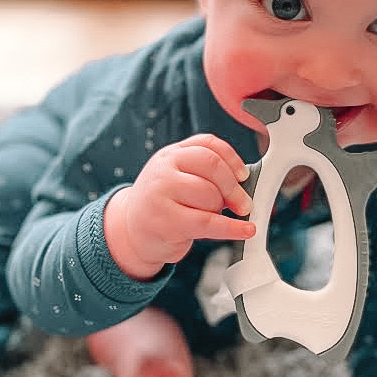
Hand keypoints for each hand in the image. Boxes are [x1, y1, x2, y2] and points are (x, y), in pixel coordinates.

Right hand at [104, 134, 254, 279]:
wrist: (131, 233)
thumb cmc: (162, 205)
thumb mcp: (176, 178)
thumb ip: (203, 172)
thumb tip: (243, 182)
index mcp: (170, 154)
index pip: (207, 144)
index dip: (232, 158)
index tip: (244, 175)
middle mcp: (163, 169)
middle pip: (212, 166)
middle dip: (234, 187)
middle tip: (243, 203)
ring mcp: (161, 194)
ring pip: (210, 195)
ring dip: (220, 210)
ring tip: (210, 217)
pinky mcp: (166, 221)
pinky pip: (209, 222)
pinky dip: (232, 228)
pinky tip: (246, 230)